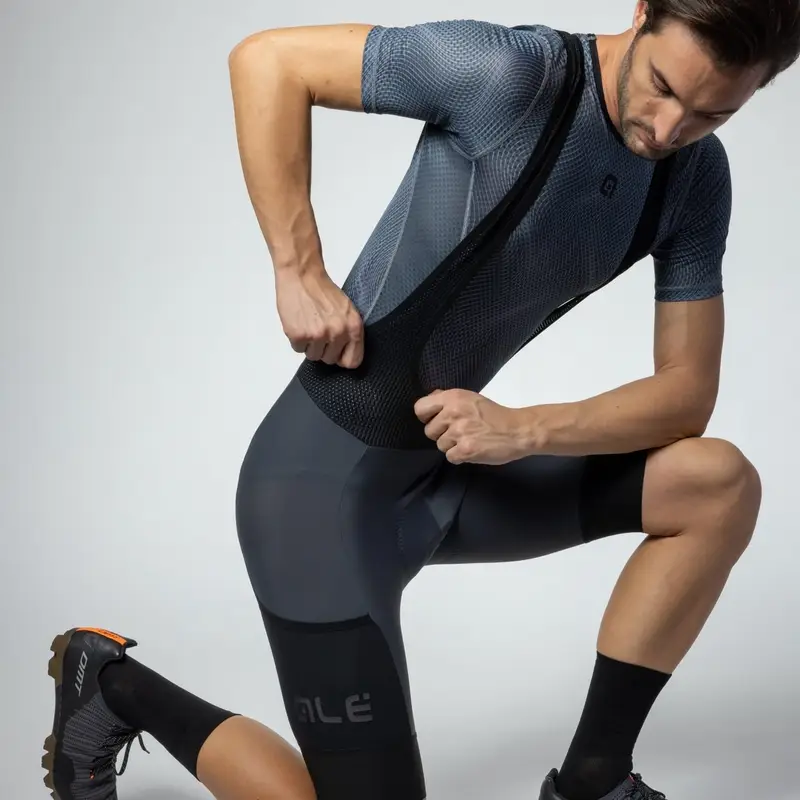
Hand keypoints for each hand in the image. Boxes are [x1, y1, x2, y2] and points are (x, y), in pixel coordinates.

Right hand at [275, 267, 363, 367]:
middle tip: (318, 329)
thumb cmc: (322, 290)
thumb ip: (349, 332)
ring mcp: (318, 335)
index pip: (353, 361)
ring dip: (309, 344)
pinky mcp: (299, 335)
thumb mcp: (347, 310)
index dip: (342, 358)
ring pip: (313, 356)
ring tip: (308, 324)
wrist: (302, 275)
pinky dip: (297, 339)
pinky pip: (298, 349)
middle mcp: (338, 333)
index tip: (336, 352)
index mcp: (354, 327)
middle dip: (323, 349)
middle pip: (330, 360)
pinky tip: (299, 323)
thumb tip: (345, 353)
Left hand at [413, 389, 527, 464]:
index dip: (426, 417)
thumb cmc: (495, 414)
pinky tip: (472, 449)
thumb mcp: (470, 398)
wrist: (517, 430)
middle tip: (460, 432)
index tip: (437, 420)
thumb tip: (431, 399)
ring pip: (440, 445)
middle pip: (429, 431)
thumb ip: (449, 400)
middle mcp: (452, 413)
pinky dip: (460, 456)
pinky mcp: (465, 450)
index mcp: (452, 398)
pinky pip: (450, 457)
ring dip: (452, 446)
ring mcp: (458, 432)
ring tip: (469, 440)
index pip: (420, 408)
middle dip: (442, 434)